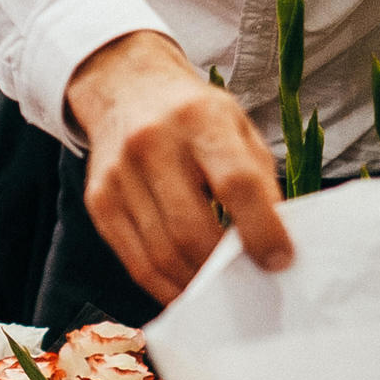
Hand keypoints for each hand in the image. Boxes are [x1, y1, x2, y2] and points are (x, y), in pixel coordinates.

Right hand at [65, 31, 292, 301]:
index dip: (262, 228)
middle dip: (225, 268)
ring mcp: (119, 174)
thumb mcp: (236, 126)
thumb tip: (273, 245)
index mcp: (200, 119)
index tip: (281, 260)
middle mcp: (153, 143)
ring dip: (197, 283)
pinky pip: (135, 261)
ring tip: (222, 292)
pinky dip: (165, 286)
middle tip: (251, 284)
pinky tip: (188, 288)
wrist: (125, 88)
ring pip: (161, 253)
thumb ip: (258, 179)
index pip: (235, 181)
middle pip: (191, 228)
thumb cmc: (193, 114)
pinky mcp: (99, 200)